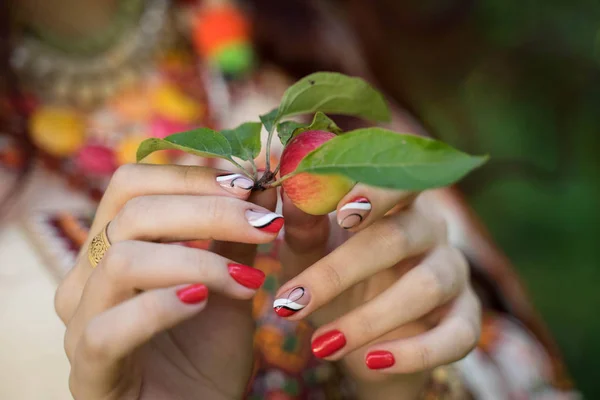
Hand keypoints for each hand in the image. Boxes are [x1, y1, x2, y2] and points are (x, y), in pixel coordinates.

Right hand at [54, 164, 280, 399]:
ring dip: (198, 261)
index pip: (132, 184)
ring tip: (248, 279)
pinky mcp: (88, 371)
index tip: (249, 183)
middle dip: (208, 211)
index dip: (190, 175)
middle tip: (264, 223)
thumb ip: (238, 235)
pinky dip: (160, 308)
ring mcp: (80, 324)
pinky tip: (202, 303)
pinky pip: (109, 329)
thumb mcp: (230, 281)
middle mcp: (87, 278)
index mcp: (113, 247)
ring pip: (122, 261)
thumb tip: (264, 181)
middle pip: (132, 213)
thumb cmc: (209, 351)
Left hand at [278, 184, 480, 396]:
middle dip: (344, 270)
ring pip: (426, 286)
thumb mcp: (310, 254)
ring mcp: (453, 273)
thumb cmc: (335, 281)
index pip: (396, 182)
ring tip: (323, 345)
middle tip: (298, 299)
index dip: (376, 192)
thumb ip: (304, 225)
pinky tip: (373, 362)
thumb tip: (293, 191)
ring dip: (370, 319)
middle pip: (400, 236)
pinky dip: (416, 352)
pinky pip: (456, 335)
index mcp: (395, 202)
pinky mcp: (465, 319)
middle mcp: (431, 230)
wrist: (365, 338)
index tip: (343, 211)